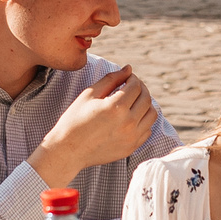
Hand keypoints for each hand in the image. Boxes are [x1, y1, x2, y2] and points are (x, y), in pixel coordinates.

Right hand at [31, 66, 158, 185]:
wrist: (68, 150)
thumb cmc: (75, 120)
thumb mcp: (89, 94)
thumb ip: (111, 79)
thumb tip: (128, 68)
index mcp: (115, 107)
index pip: (136, 86)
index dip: (133, 78)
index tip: (127, 78)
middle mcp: (127, 123)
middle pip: (146, 99)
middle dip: (141, 88)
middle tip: (132, 86)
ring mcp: (131, 137)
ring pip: (152, 115)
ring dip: (146, 104)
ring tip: (134, 101)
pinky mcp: (131, 148)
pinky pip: (148, 130)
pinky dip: (144, 120)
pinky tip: (132, 117)